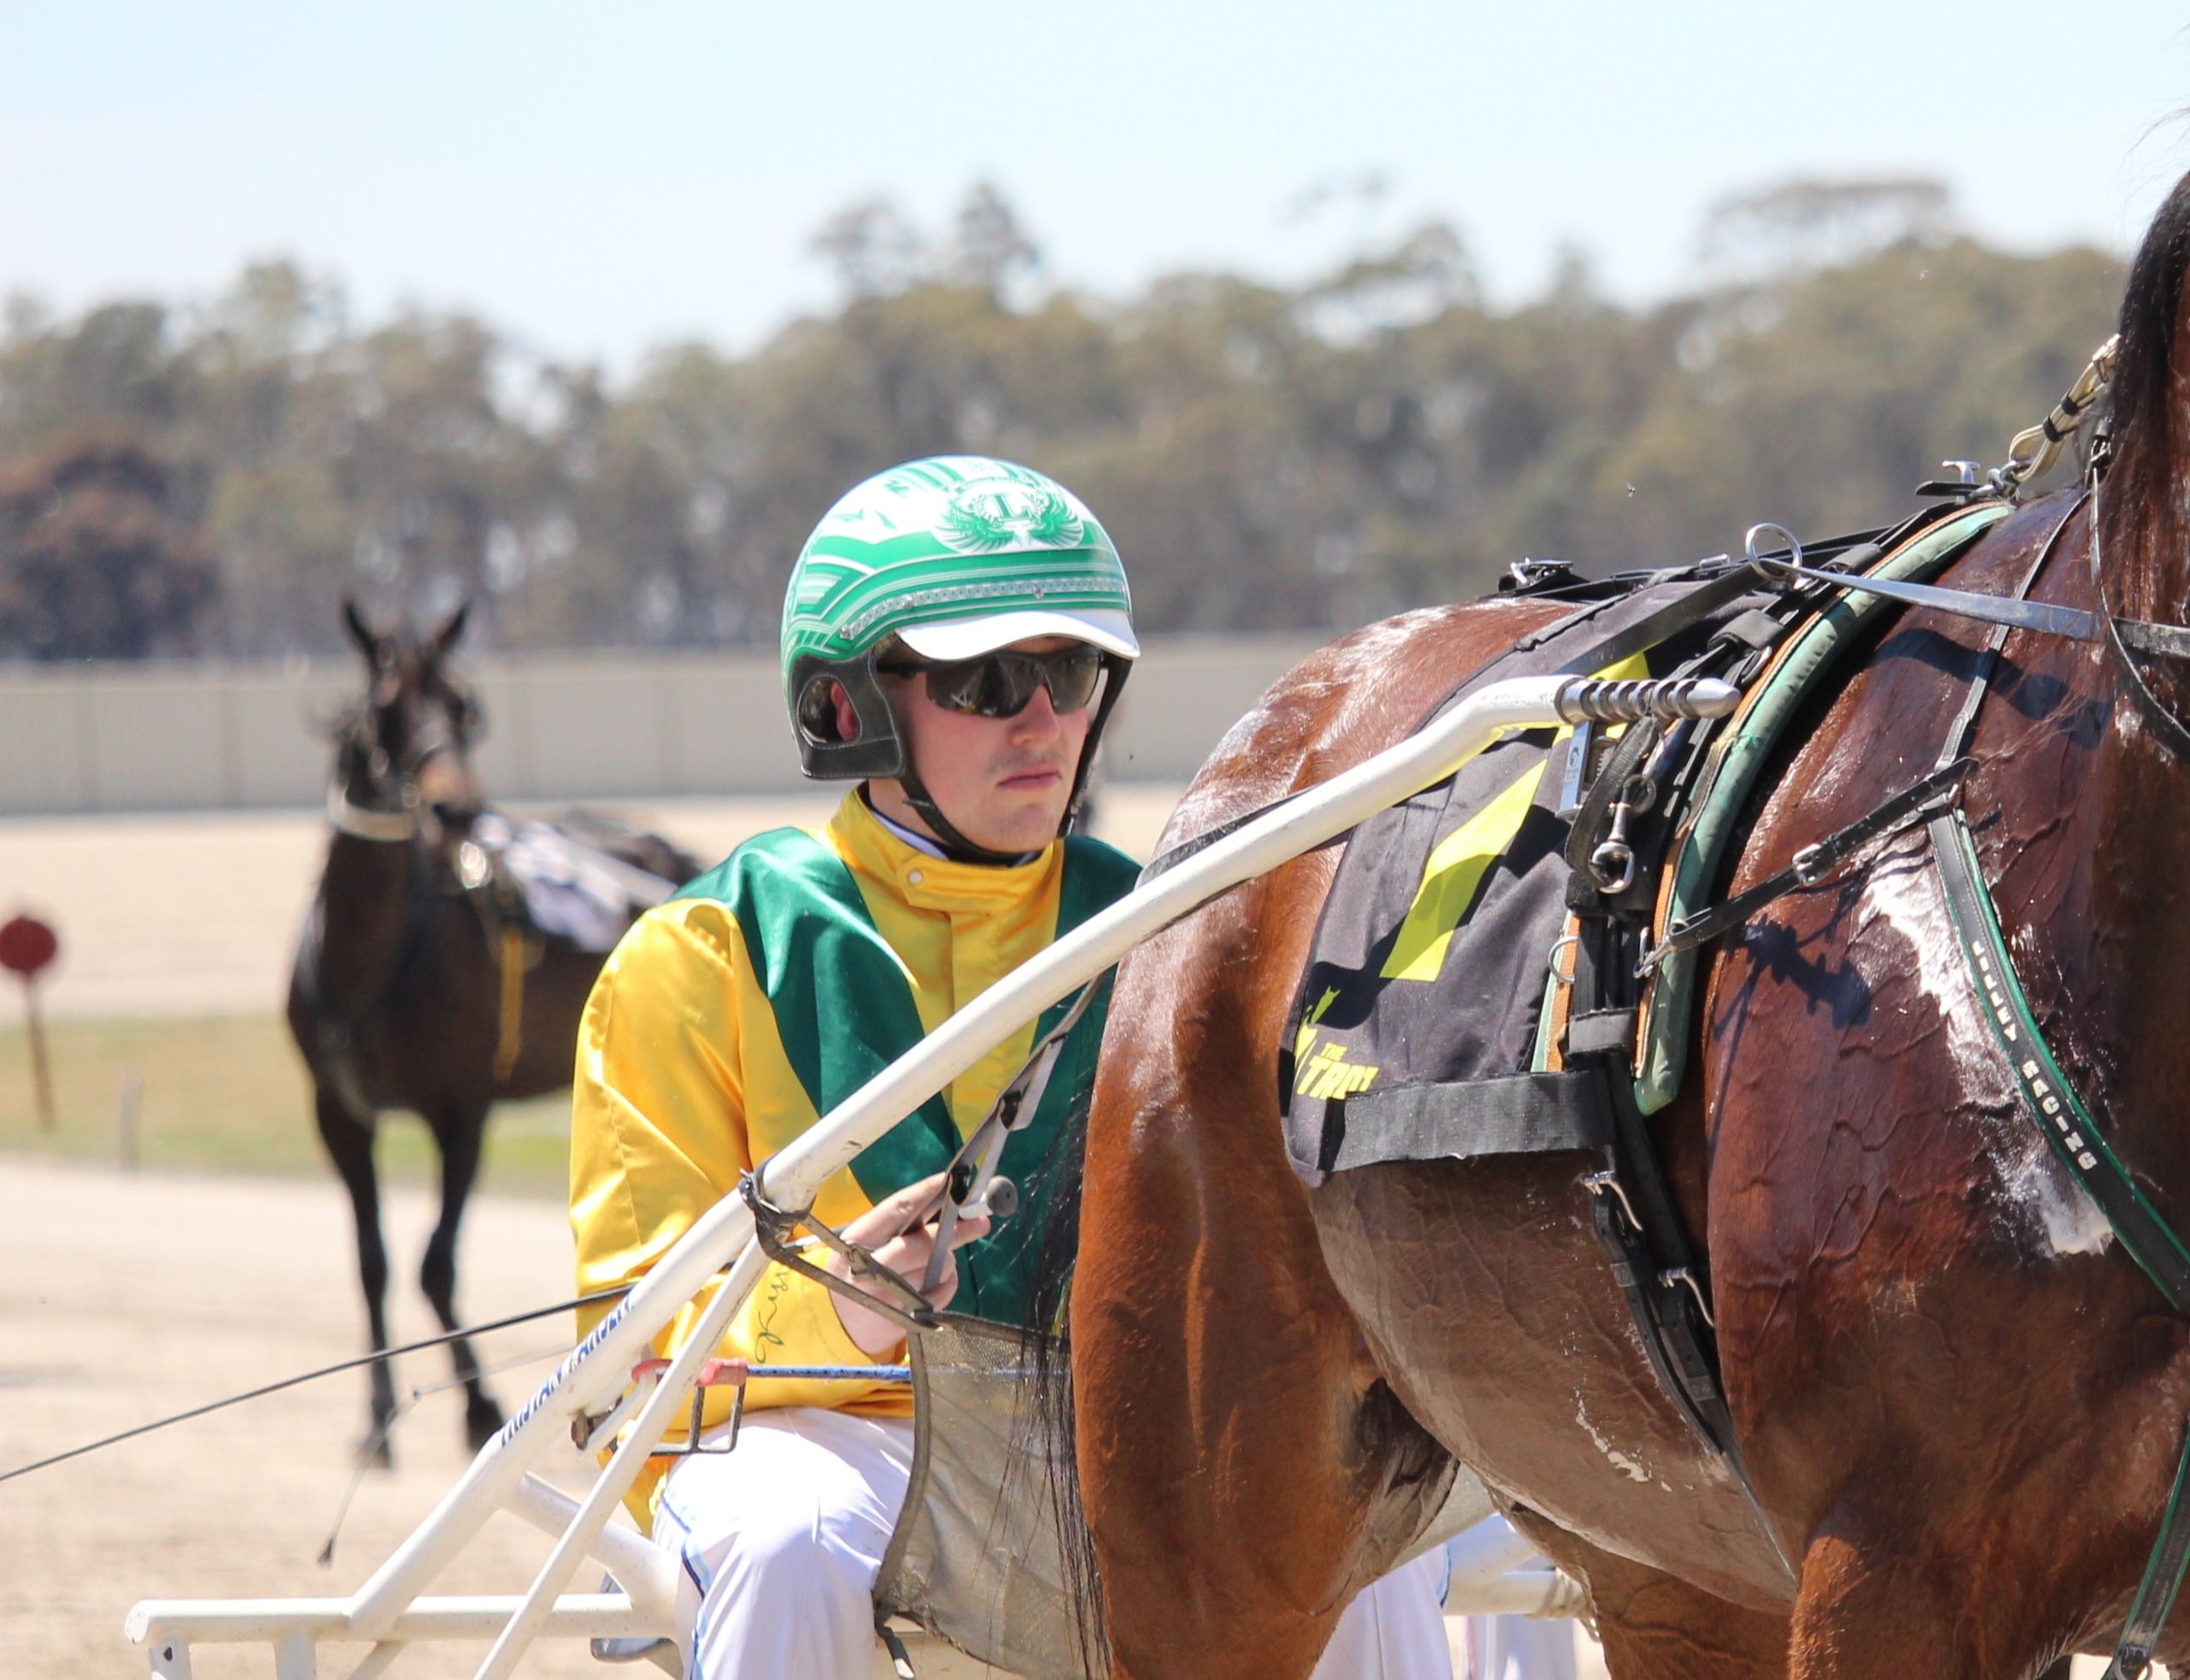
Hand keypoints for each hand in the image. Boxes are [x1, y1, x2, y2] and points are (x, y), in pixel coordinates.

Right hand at [823, 1170, 990, 1356]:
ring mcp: (887, 1296)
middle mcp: (870, 1268)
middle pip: (922, 1244)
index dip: (925, 1192)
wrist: (835, 1323)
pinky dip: (948, 1284)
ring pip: (937, 1269)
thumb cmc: (857, 1271)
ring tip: (942, 1259)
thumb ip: (897, 1227)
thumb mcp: (864, 1244)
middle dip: (955, 1231)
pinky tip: (939, 1280)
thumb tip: (945, 1204)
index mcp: (857, 1240)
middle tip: (979, 1221)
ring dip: (947, 1261)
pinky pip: (942, 1294)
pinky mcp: (903, 1318)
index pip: (896, 1209)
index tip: (949, 1181)